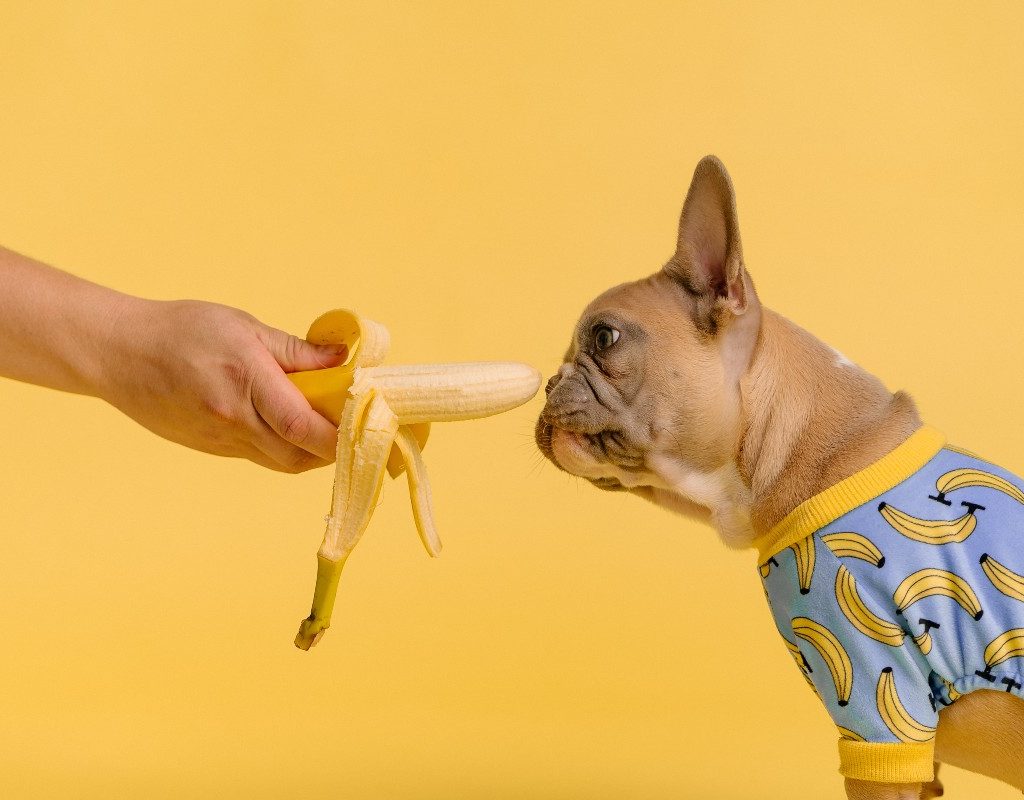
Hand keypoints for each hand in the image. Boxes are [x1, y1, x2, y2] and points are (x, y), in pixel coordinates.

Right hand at [99, 298, 345, 471]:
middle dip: (332, 449)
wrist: (118, 353)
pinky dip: (283, 449)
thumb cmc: (182, 330)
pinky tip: (289, 427)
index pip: (303, 428)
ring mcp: (219, 441)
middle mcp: (233, 421)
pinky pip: (258, 457)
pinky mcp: (210, 449)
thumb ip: (297, 350)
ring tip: (325, 426)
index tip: (365, 426)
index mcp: (245, 384)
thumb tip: (343, 358)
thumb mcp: (244, 327)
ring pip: (280, 463)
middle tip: (352, 426)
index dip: (340, 436)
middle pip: (298, 456)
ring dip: (310, 452)